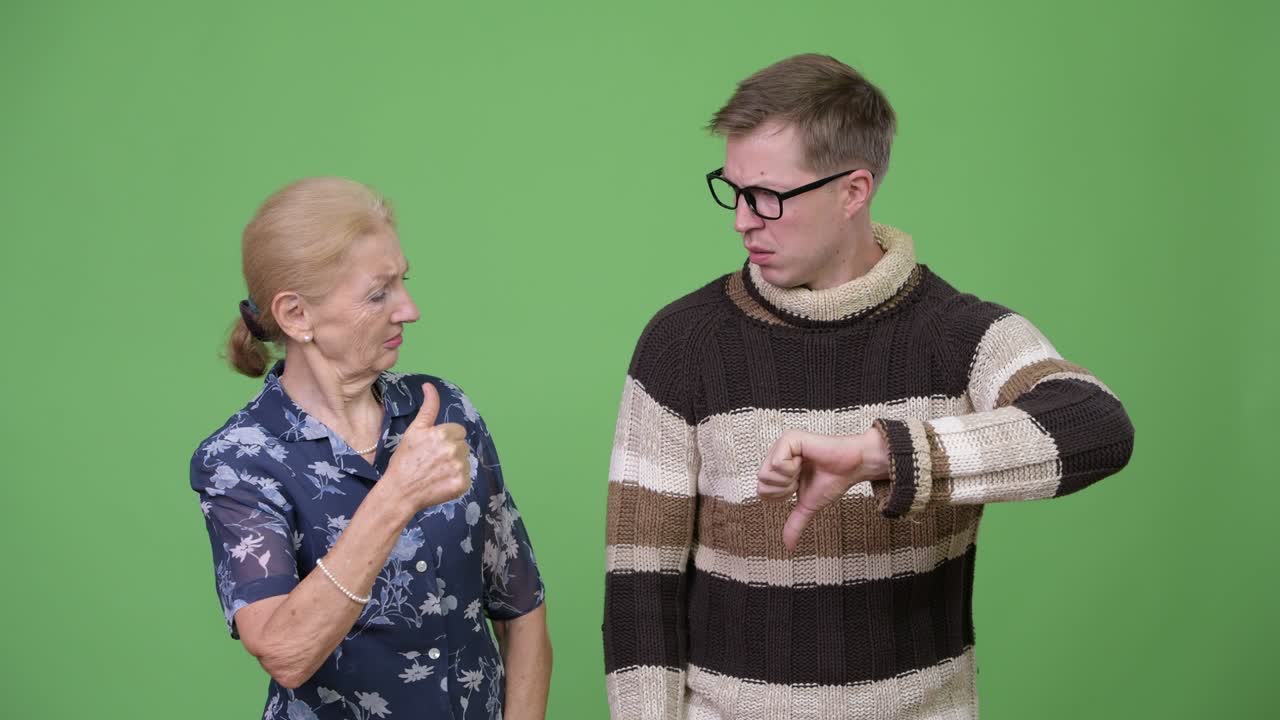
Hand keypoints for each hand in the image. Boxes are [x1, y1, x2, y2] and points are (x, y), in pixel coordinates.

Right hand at [384, 383, 471, 512]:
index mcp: (443, 433)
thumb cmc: (404, 460)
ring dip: (455, 464)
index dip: (446, 438)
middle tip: (432, 460)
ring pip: (466, 460)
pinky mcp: (462, 484)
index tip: (433, 447)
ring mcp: (459, 468)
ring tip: (436, 471)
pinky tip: (441, 482)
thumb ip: (428, 407)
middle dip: (451, 450)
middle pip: (463, 445)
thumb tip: (429, 385)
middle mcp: (453, 449)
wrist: (400, 492)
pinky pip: (467, 477)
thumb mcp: (414, 430)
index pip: (458, 431)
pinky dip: (457, 480)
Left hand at [757, 428, 890, 550]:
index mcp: (777, 466)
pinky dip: (793, 468)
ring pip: (765, 474)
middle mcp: (776, 453)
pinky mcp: (789, 438)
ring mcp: (782, 444)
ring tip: (804, 467)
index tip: (800, 485)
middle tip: (802, 477)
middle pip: (761, 483)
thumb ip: (796, 523)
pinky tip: (805, 459)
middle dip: (785, 488)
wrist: (852, 467)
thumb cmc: (832, 480)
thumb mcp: (808, 505)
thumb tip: (789, 547)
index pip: (761, 490)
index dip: (782, 495)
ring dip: (789, 478)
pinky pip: (776, 463)